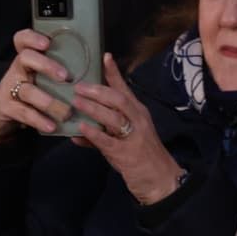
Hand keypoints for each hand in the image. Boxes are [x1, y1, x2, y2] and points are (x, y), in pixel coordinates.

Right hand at [0, 29, 72, 142]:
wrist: (0, 111)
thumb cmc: (34, 87)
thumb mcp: (43, 74)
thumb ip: (65, 66)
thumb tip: (103, 59)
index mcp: (28, 57)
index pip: (22, 39)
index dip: (33, 37)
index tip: (47, 43)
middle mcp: (17, 68)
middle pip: (25, 58)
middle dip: (46, 65)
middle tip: (65, 77)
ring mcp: (9, 87)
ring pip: (27, 90)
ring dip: (48, 101)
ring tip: (65, 112)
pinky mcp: (6, 107)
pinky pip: (23, 112)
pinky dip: (39, 120)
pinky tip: (51, 126)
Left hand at [71, 55, 183, 205]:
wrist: (160, 179)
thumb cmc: (141, 157)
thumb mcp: (123, 141)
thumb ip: (101, 134)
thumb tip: (76, 130)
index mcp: (138, 113)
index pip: (125, 89)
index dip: (114, 73)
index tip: (104, 56)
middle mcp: (138, 120)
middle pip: (119, 99)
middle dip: (98, 90)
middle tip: (78, 85)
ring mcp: (133, 135)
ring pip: (114, 116)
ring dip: (94, 108)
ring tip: (76, 101)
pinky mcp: (126, 153)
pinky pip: (108, 140)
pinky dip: (94, 133)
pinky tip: (80, 128)